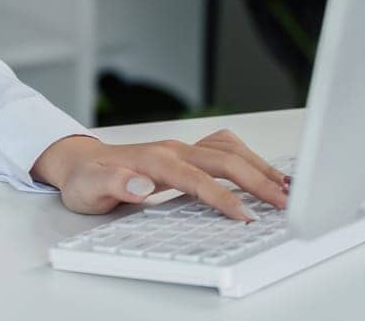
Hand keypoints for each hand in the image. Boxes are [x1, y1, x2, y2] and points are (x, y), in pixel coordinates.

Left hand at [32, 128, 289, 222]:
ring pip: (229, 150)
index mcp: (153, 160)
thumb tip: (141, 185)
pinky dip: (248, 158)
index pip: (196, 179)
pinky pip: (223, 149)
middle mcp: (172, 149)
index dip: (222, 197)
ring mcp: (181, 148)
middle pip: (223, 160)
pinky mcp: (186, 153)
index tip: (246, 216)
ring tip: (285, 188)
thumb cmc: (85, 179)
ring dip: (258, 166)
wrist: (80, 161)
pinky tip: (263, 172)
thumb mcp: (88, 188)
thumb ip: (113, 185)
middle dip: (256, 180)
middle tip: (283, 204)